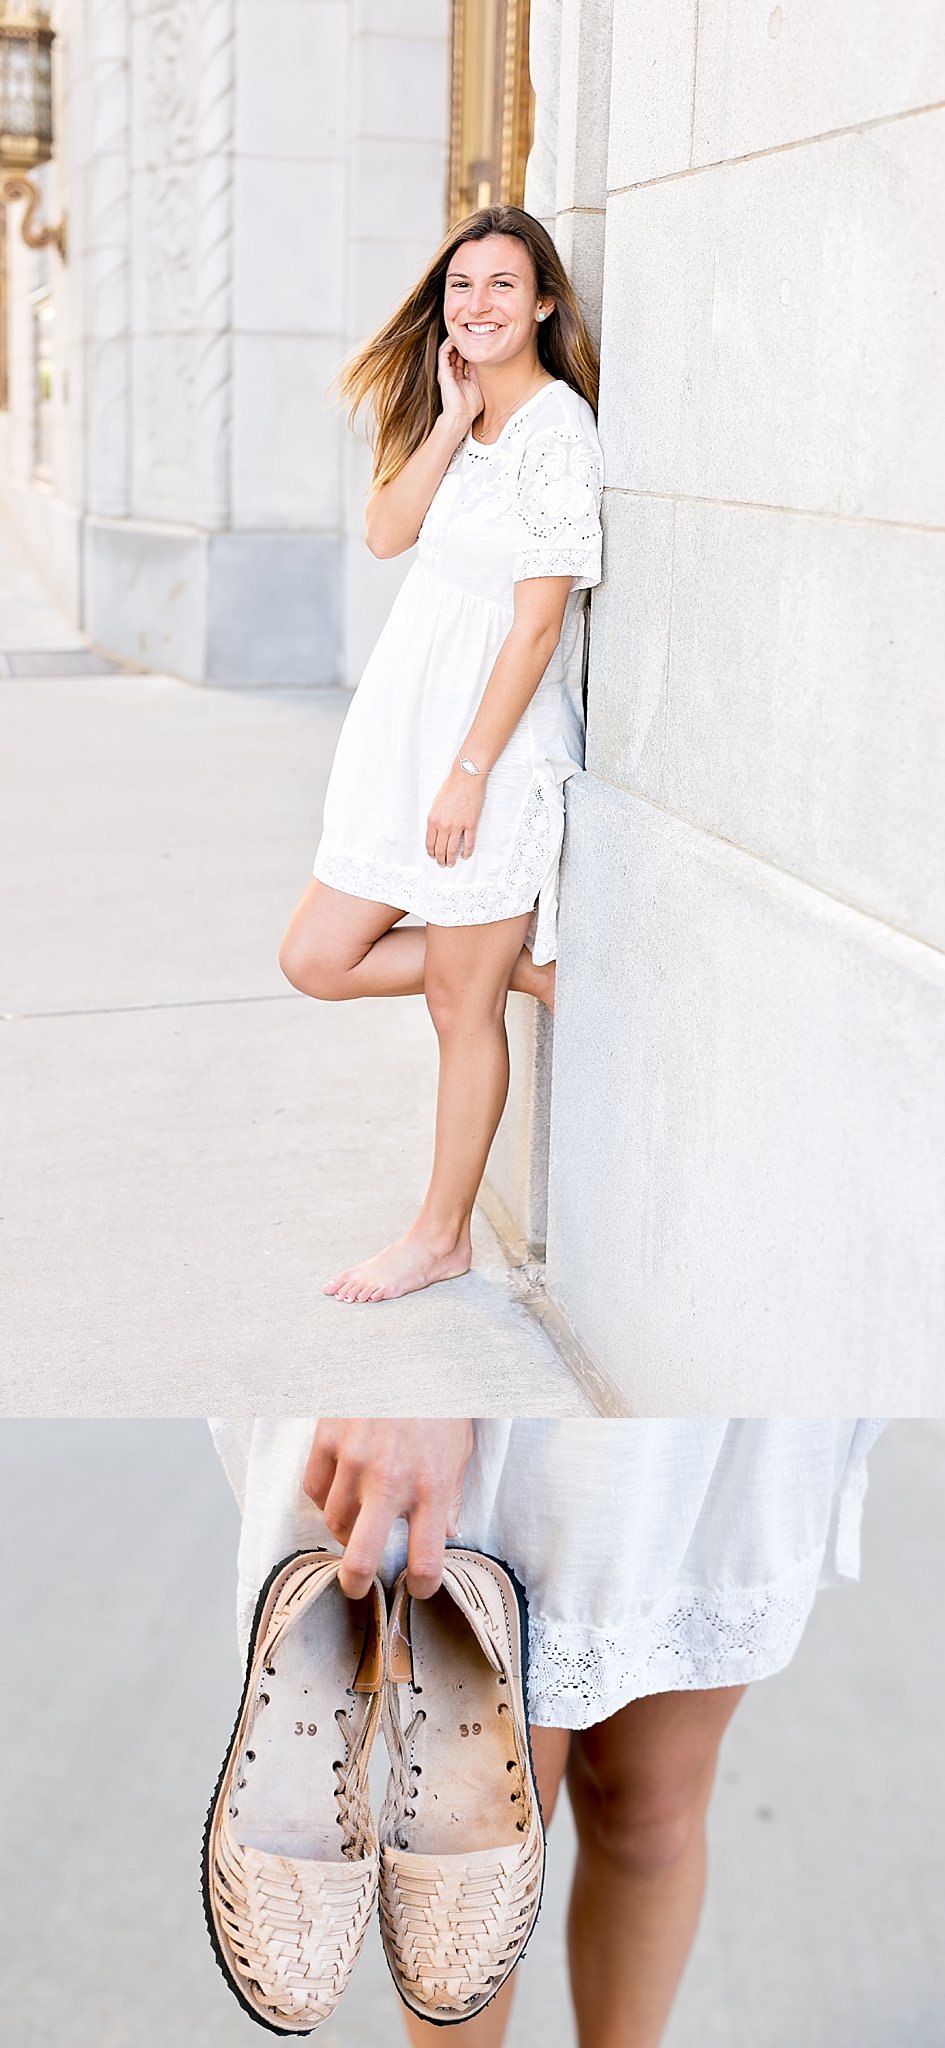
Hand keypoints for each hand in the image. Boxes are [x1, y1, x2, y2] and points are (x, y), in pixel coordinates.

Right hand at [304, 1419, 474, 1599]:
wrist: (411, 1350)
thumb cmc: (439, 1406)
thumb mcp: (457, 1454)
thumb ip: (449, 1500)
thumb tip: (445, 1538)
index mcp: (432, 1487)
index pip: (425, 1560)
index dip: (420, 1585)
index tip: (416, 1586)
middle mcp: (391, 1479)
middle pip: (361, 1558)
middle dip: (357, 1582)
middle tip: (357, 1585)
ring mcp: (355, 1459)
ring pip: (333, 1523)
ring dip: (345, 1528)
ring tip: (358, 1516)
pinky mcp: (329, 1438)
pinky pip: (313, 1488)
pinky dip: (324, 1495)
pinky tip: (340, 1484)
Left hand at [426, 760, 486, 865]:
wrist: (466, 778)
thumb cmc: (451, 787)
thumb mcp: (436, 803)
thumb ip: (436, 819)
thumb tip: (437, 832)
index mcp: (433, 819)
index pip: (430, 842)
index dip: (431, 852)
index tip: (433, 856)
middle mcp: (444, 825)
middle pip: (441, 849)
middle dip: (440, 859)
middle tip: (442, 864)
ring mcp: (458, 826)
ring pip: (453, 849)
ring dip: (451, 859)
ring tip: (451, 864)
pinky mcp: (471, 824)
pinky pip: (469, 843)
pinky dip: (467, 852)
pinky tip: (465, 856)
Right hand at [436, 336, 483, 435]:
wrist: (461, 415)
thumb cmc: (470, 407)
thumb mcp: (478, 386)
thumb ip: (479, 374)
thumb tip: (484, 362)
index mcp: (459, 377)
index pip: (462, 359)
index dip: (468, 350)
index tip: (476, 342)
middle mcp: (451, 373)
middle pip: (455, 353)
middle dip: (461, 344)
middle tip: (468, 334)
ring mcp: (446, 372)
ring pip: (447, 350)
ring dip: (454, 341)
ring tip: (461, 333)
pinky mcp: (443, 372)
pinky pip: (443, 353)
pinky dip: (448, 344)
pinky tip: (455, 339)